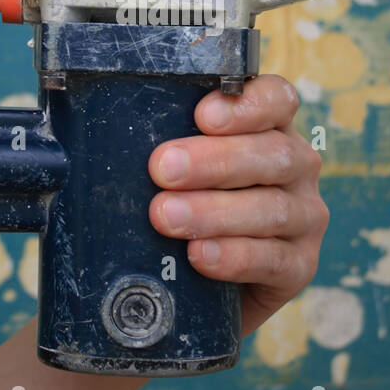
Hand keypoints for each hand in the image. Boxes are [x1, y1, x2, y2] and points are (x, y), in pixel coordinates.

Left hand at [147, 74, 329, 336]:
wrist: (188, 289)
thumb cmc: (175, 211)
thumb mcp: (167, 171)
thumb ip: (153, 143)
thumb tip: (86, 129)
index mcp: (268, 128)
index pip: (276, 100)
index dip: (245, 105)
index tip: (201, 114)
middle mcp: (294, 167)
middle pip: (272, 153)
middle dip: (214, 160)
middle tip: (161, 169)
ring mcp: (303, 217)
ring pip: (273, 208)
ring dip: (215, 211)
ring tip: (166, 217)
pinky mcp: (300, 266)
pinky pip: (276, 260)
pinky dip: (236, 257)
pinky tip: (201, 256)